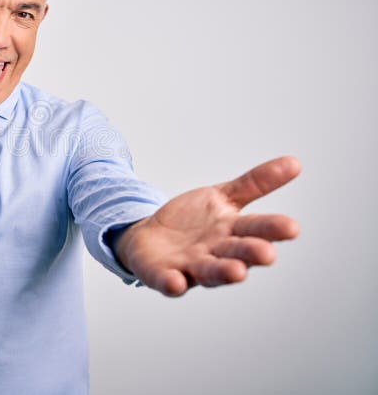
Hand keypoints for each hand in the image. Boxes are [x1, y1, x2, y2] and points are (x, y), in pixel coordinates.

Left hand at [114, 156, 300, 296]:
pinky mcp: (164, 275)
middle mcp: (216, 253)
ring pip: (209, 271)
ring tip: (237, 272)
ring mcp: (190, 266)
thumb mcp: (222, 197)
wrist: (149, 238)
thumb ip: (255, 184)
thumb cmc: (193, 221)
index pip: (256, 229)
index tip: (292, 227)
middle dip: (251, 253)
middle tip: (267, 254)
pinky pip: (169, 281)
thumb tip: (295, 162)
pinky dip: (173, 283)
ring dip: (222, 272)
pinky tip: (176, 282)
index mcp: (232, 232)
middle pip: (236, 253)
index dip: (273, 229)